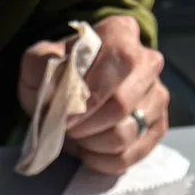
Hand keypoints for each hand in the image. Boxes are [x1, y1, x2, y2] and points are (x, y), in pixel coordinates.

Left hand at [18, 16, 168, 175]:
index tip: (66, 115)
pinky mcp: (157, 128)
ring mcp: (157, 96)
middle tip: (68, 128)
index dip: (90, 96)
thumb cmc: (57, 79)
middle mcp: (148, 61)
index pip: (118, 60)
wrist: (71, 98)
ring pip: (126, 133)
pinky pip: (131, 155)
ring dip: (93, 144)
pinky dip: (103, 161)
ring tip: (79, 137)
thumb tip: (55, 72)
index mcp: (121, 33)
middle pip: (122, 104)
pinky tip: (90, 151)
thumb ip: (41, 62)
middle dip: (87, 125)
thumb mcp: (38, 64)